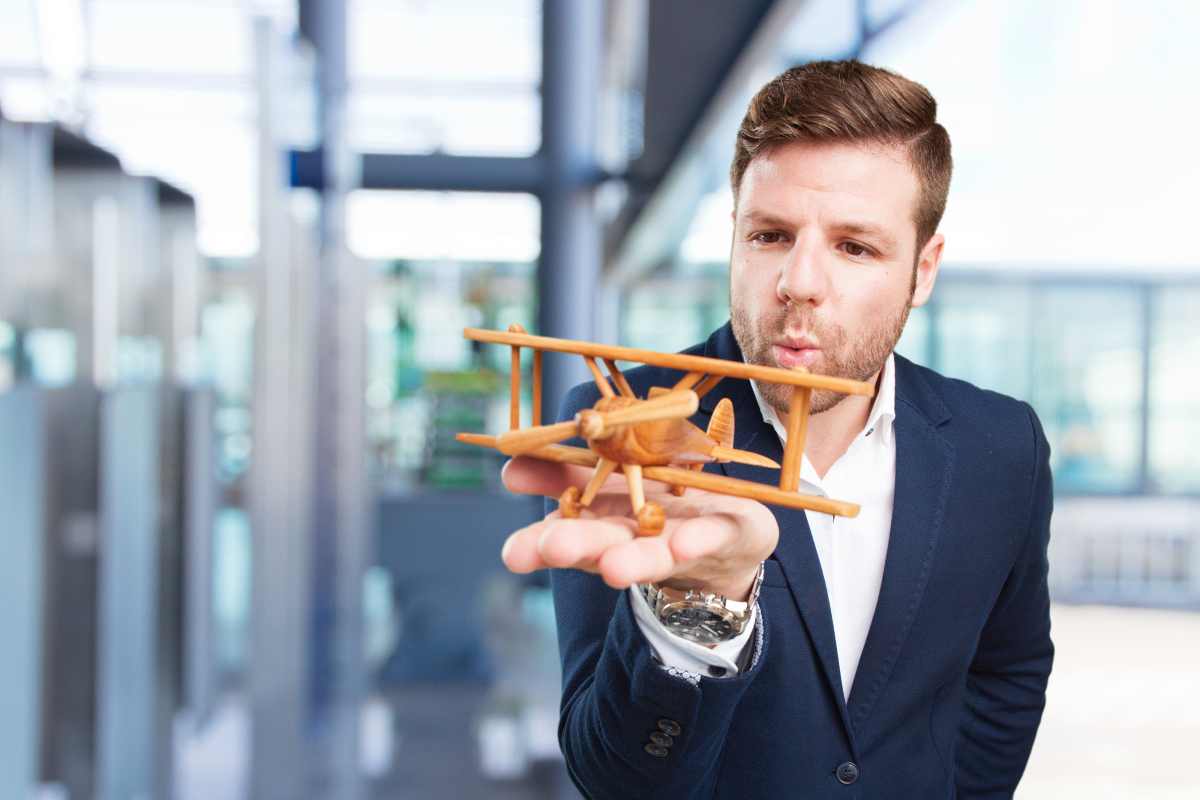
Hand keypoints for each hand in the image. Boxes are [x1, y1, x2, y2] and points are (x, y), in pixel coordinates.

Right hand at [499, 457, 777, 599]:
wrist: (728, 539)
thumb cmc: (658, 503)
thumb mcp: (604, 479)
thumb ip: (560, 472)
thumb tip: (510, 464)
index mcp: (603, 522)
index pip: (563, 532)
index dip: (537, 543)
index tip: (514, 555)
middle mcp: (635, 539)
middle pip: (602, 547)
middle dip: (577, 548)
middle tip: (551, 550)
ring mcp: (679, 542)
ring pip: (651, 554)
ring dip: (632, 562)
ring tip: (613, 567)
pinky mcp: (722, 535)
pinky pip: (708, 538)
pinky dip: (695, 542)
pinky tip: (681, 543)